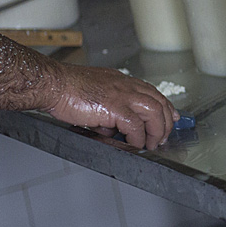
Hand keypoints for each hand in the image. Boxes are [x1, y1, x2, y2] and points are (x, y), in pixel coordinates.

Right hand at [45, 64, 177, 150]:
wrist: (52, 84)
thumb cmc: (67, 89)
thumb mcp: (96, 96)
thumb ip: (109, 111)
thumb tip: (113, 131)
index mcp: (123, 81)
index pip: (153, 93)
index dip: (165, 107)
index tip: (172, 117)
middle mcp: (127, 86)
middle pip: (159, 102)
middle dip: (165, 122)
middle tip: (162, 138)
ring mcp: (122, 95)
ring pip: (154, 111)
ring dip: (156, 130)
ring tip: (152, 144)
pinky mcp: (114, 107)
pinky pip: (135, 125)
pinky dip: (137, 137)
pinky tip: (134, 145)